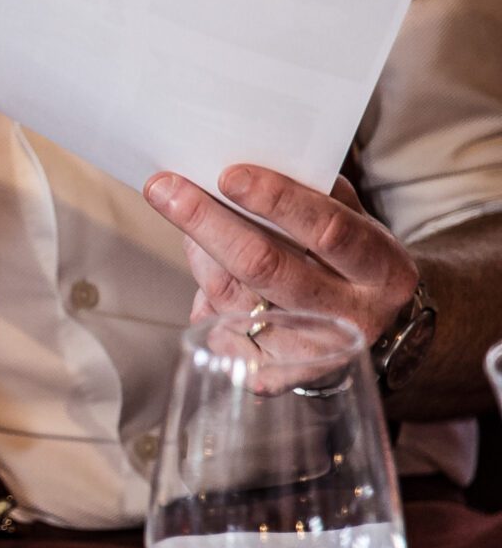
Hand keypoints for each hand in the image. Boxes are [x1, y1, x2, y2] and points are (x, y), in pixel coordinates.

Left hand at [145, 166, 416, 343]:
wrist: (380, 328)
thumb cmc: (353, 259)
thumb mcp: (355, 222)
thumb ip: (312, 195)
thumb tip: (237, 169)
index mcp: (383, 270)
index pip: (327, 229)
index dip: (276, 200)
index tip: (227, 174)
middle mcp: (353, 317)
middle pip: (265, 268)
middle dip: (208, 223)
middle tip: (164, 189)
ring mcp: (313, 354)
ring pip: (232, 300)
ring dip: (199, 257)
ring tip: (185, 221)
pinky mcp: (278, 378)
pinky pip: (220, 336)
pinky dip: (204, 301)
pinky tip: (206, 273)